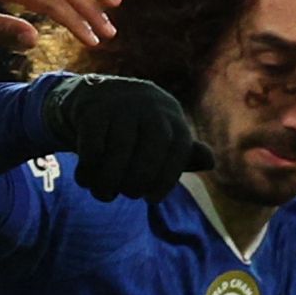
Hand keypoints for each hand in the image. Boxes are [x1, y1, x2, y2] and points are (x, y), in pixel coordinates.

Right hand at [40, 74, 212, 200]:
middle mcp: (150, 105)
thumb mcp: (161, 137)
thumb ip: (184, 154)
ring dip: (108, 179)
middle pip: (152, 147)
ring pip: (119, 148)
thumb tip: (210, 162)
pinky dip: (89, 166)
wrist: (96, 94)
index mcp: (171, 115)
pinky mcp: (91, 107)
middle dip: (139, 179)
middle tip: (128, 195)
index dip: (167, 178)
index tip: (151, 199)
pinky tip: (85, 177)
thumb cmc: (135, 127)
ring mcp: (120, 103)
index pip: (179, 149)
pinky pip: (93, 143)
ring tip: (102, 193)